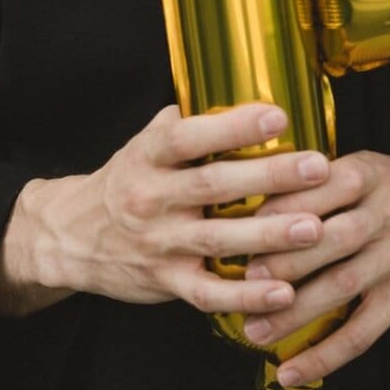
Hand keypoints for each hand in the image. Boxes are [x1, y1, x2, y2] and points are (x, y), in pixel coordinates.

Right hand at [0, 103, 332, 320]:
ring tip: (314, 228)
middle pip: (212, 186)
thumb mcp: (143, 143)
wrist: (71, 237)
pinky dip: (247, 297)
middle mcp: (151, 198)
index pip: (190, 137)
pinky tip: (284, 293)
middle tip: (318, 167)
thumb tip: (238, 92)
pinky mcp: (166, 283)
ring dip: (268, 235)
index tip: (278, 117)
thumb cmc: (124, 181)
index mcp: (148, 156)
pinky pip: (209, 293)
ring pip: (217, 241)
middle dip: (269, 176)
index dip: (233, 127)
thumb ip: (186, 122)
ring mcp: (159, 244)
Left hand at [239, 154, 389, 387]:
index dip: (273, 207)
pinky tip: (295, 369)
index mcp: (368, 173)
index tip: (236, 224)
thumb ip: (328, 183)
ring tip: (253, 331)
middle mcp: (385, 212)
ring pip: (340, 286)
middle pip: (324, 238)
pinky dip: (326, 354)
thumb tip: (260, 202)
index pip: (313, 186)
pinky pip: (363, 331)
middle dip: (276, 261)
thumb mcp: (378, 170)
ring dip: (292, 313)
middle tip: (236, 281)